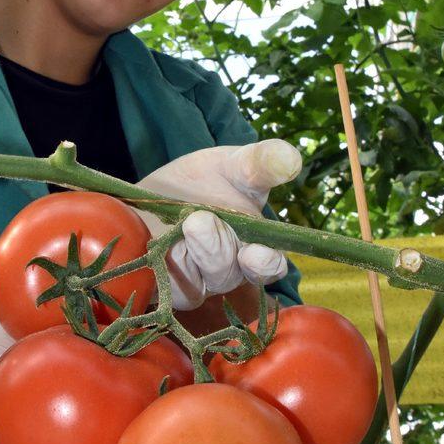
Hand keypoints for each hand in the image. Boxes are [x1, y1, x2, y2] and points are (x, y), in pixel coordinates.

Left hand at [136, 139, 300, 309]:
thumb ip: (261, 163)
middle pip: (228, 273)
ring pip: (197, 282)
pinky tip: (157, 244)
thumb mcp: (233, 165)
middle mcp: (227, 270)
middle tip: (200, 221)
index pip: (269, 266)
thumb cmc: (202, 182)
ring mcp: (194, 281)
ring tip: (186, 223)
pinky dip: (163, 266)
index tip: (256, 253)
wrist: (152, 194)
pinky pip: (165, 286)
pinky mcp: (163, 285)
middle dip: (216, 248)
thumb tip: (292, 158)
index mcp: (254, 247)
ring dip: (190, 253)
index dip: (265, 264)